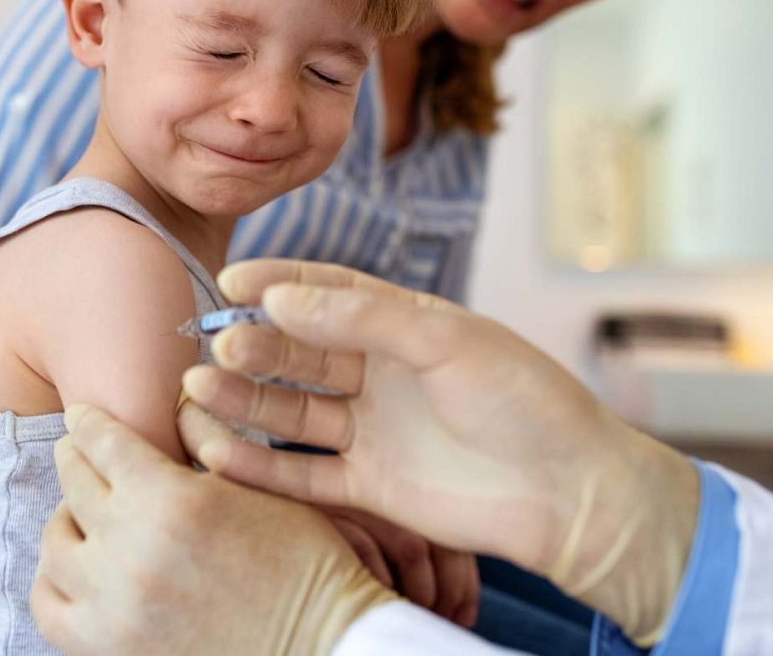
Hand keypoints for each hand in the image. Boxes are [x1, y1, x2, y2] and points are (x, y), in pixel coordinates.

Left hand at [32, 404, 398, 654]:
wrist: (320, 645)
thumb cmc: (305, 564)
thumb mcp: (265, 490)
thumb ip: (211, 444)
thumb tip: (173, 403)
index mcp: (173, 501)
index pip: (103, 444)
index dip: (89, 423)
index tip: (81, 417)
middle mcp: (132, 550)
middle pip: (75, 485)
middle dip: (76, 461)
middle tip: (78, 453)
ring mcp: (113, 605)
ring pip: (56, 544)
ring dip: (67, 520)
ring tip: (81, 515)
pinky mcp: (107, 648)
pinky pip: (49, 607)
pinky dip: (53, 582)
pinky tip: (75, 569)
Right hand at [177, 259, 699, 645]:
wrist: (572, 493)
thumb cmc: (527, 401)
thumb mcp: (448, 339)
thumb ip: (364, 317)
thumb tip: (280, 296)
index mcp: (405, 327)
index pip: (328, 292)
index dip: (277, 283)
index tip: (229, 278)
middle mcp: (382, 375)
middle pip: (300, 353)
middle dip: (255, 345)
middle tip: (217, 344)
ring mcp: (373, 431)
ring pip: (292, 411)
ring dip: (245, 400)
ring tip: (200, 388)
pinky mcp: (369, 488)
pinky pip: (302, 474)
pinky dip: (259, 465)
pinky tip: (218, 450)